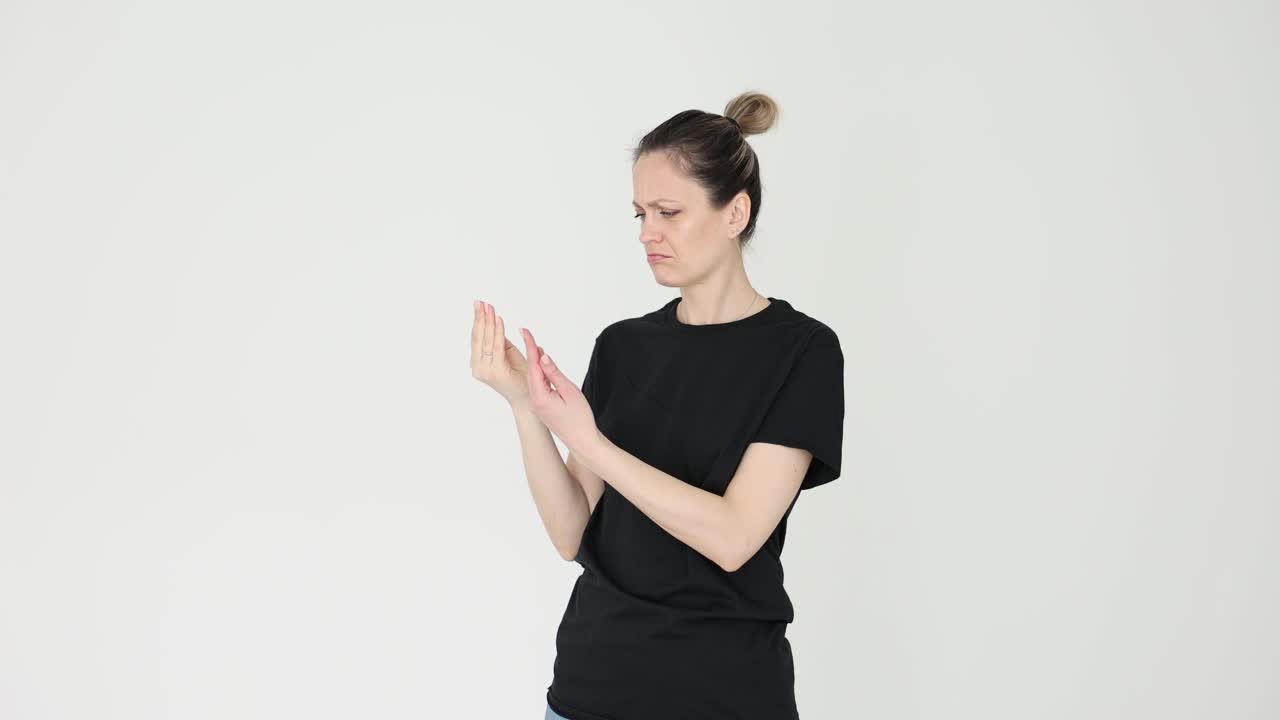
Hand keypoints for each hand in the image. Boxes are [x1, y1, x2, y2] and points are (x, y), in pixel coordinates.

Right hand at [469, 299, 529, 406]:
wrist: (526, 398)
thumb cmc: (519, 375)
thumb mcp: (508, 354)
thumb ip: (499, 341)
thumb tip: (495, 324)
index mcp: (477, 363)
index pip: (476, 338)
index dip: (477, 321)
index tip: (479, 305)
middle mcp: (477, 367)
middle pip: (478, 337)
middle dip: (480, 318)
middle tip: (480, 302)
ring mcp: (485, 370)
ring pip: (486, 340)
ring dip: (487, 322)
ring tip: (488, 307)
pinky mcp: (496, 371)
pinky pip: (497, 347)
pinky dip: (497, 332)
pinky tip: (498, 320)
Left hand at [519, 326, 601, 454]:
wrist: (582, 441)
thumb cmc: (580, 418)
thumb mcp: (569, 391)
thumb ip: (555, 374)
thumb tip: (543, 357)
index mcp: (539, 396)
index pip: (533, 366)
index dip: (530, 347)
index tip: (524, 331)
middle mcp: (534, 401)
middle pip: (531, 371)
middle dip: (530, 353)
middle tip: (527, 334)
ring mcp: (536, 405)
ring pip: (534, 379)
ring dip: (536, 364)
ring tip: (536, 347)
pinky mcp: (541, 407)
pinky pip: (538, 386)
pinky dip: (540, 374)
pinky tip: (543, 367)